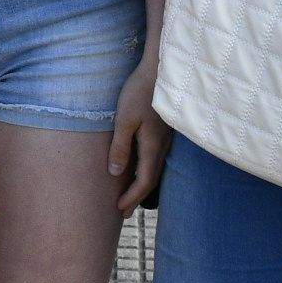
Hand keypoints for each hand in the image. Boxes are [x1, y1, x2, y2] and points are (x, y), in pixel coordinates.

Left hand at [108, 59, 169, 215]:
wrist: (160, 70)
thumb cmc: (140, 92)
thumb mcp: (124, 120)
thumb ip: (120, 147)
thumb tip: (116, 173)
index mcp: (152, 147)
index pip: (143, 182)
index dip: (131, 198)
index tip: (118, 210)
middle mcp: (162, 147)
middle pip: (151, 180)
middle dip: (136, 197)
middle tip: (122, 212)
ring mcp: (165, 139)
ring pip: (154, 170)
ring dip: (141, 185)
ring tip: (128, 194)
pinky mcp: (163, 130)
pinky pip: (155, 158)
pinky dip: (145, 171)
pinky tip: (138, 168)